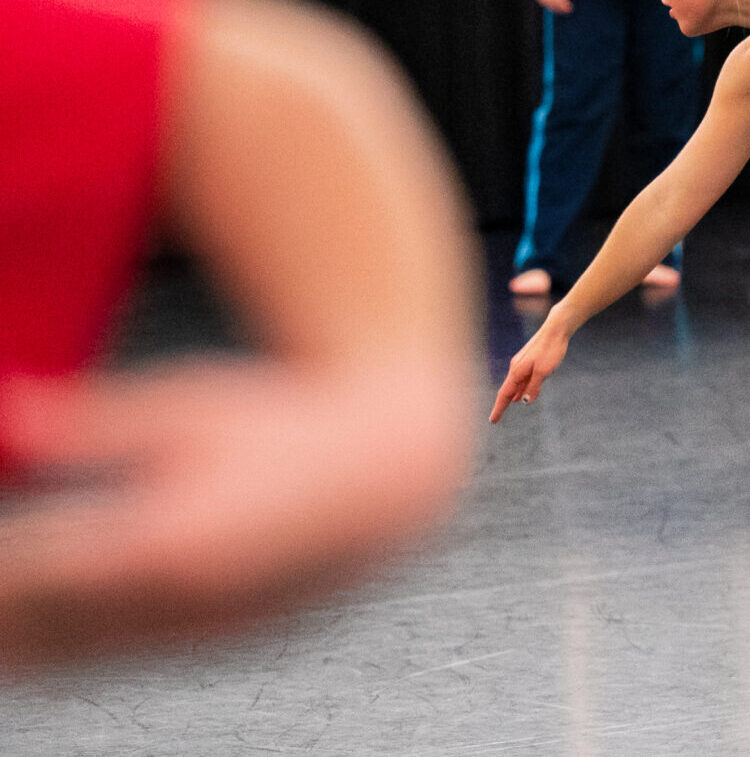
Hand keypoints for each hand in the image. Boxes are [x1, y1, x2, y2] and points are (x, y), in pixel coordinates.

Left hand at [0, 364, 471, 667]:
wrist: (397, 474)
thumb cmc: (289, 423)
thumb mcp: (189, 408)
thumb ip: (90, 420)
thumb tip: (4, 409)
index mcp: (156, 541)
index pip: (26, 577)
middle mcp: (176, 602)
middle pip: (44, 632)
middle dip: (0, 623)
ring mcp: (204, 630)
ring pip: (83, 654)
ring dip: (26, 647)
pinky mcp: (226, 638)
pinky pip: (128, 652)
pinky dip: (76, 648)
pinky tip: (41, 642)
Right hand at [489, 321, 569, 422]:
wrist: (557, 328)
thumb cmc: (551, 349)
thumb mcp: (544, 371)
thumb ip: (534, 387)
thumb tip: (525, 401)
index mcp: (517, 371)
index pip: (505, 394)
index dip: (499, 408)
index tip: (492, 421)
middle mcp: (517, 368)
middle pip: (508, 390)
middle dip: (502, 404)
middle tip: (495, 418)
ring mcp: (523, 364)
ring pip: (516, 384)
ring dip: (512, 396)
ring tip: (508, 406)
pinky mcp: (530, 360)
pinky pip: (523, 378)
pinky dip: (520, 388)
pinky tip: (522, 393)